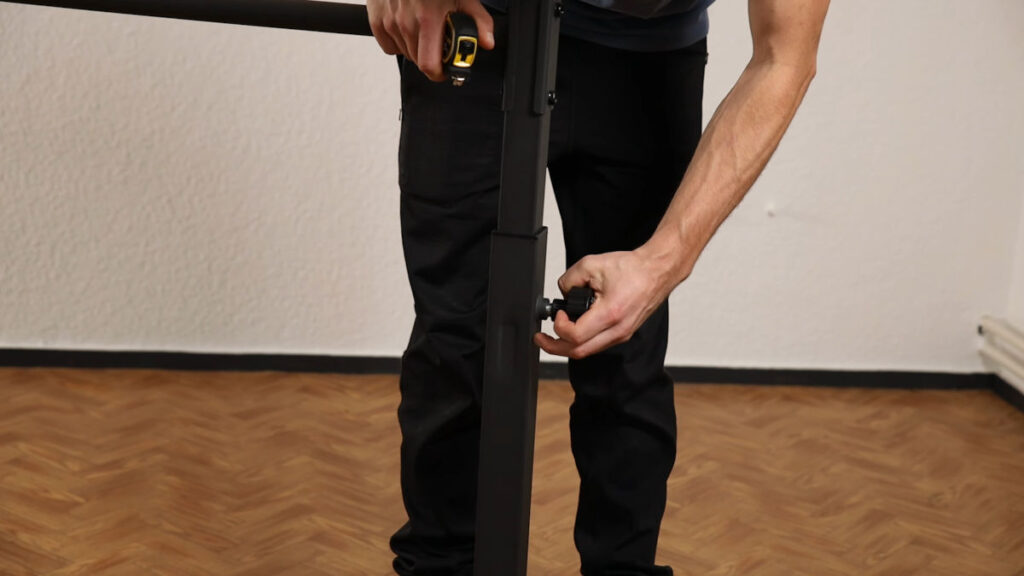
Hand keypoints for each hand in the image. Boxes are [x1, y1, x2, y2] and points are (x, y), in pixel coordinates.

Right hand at [366, 0, 494, 81]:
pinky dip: (398, 42)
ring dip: (416, 48)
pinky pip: (389, 46)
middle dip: (431, 58)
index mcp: (428, 19)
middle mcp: (406, 23)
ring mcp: (390, 22)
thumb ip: (479, 21)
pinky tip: (407, 27)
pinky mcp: (377, 20)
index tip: (445, 69)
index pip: (429, 65)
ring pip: (405, 54)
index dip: (440, 73)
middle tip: (438, 44)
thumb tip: (487, 42)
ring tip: (423, 29)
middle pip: (419, 62)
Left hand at [534, 248, 687, 358]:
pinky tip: (574, 330)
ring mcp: (622, 334)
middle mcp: (618, 330)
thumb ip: (569, 279)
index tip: (557, 314)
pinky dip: (582, 341)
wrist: (657, 271)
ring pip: (588, 351)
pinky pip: (597, 345)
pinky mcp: (623, 333)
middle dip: (554, 347)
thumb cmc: (633, 269)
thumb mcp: (592, 265)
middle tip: (541, 339)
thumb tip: (561, 293)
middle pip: (579, 352)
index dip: (559, 327)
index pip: (575, 336)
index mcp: (610, 313)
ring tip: (556, 333)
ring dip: (568, 345)